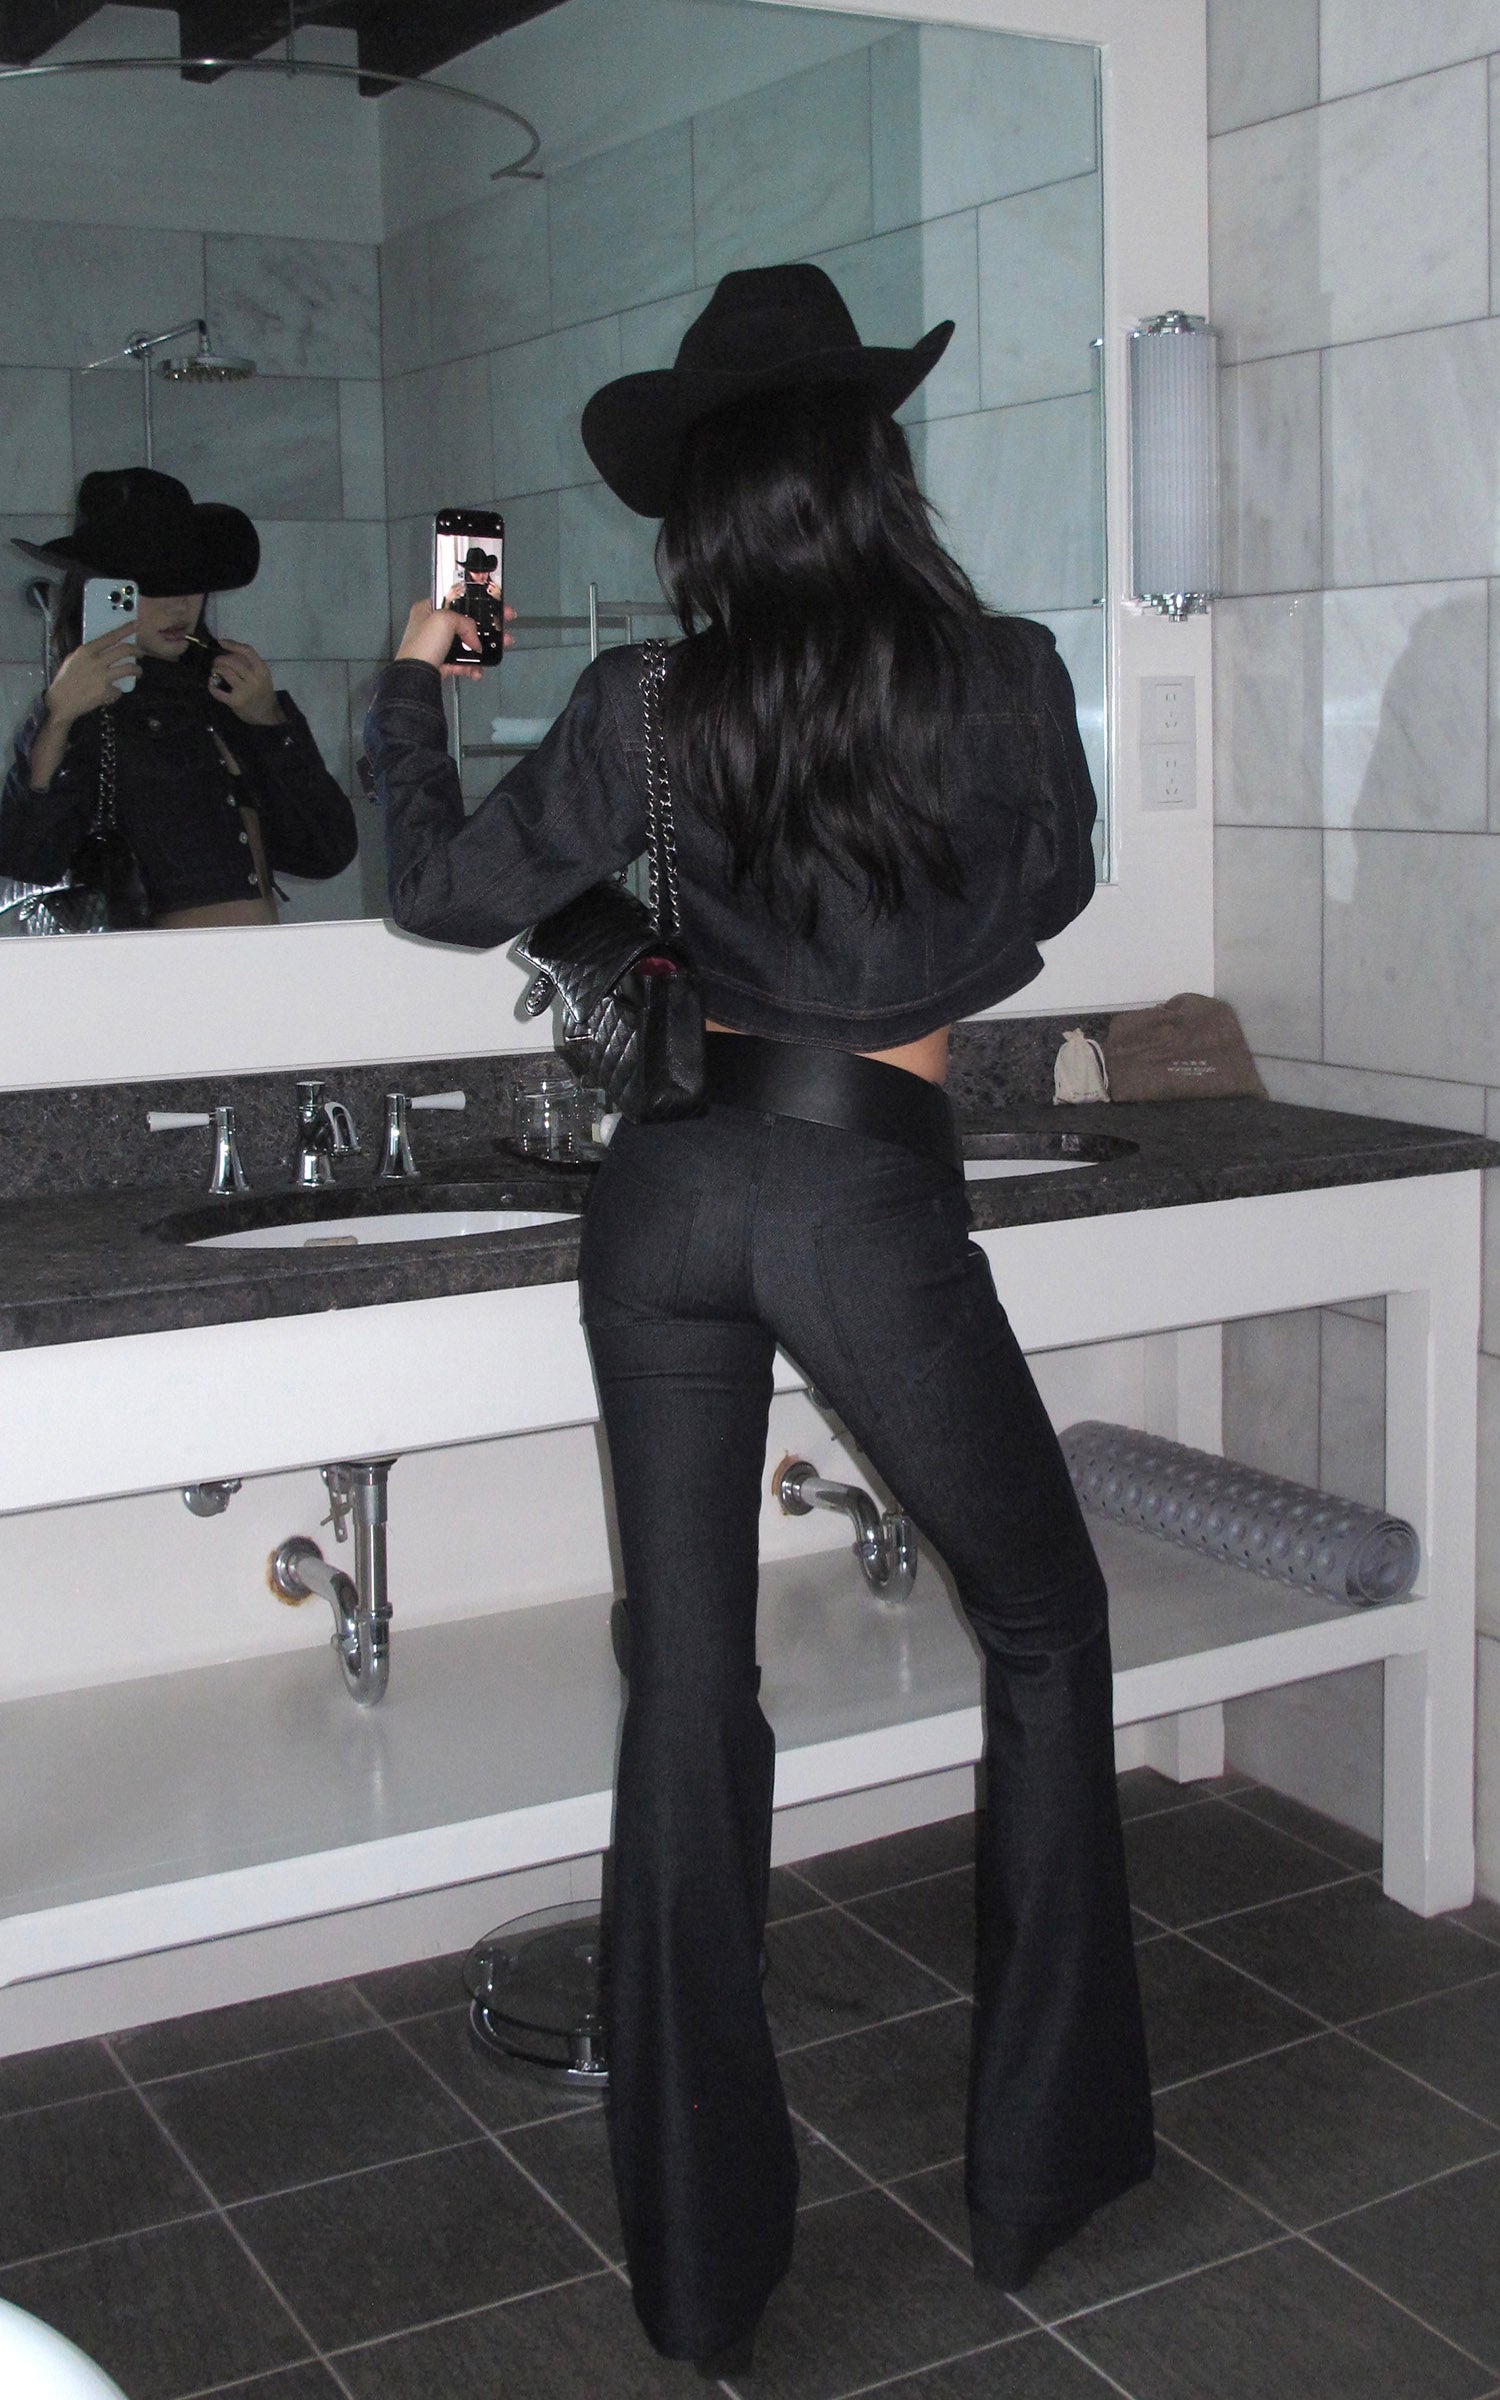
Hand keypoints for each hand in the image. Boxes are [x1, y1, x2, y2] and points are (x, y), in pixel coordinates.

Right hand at [44, 624, 138, 725]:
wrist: (60, 702)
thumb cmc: (66, 680)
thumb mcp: (73, 660)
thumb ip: (89, 653)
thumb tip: (105, 648)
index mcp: (86, 651)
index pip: (110, 636)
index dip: (126, 629)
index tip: (136, 624)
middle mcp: (96, 661)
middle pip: (125, 650)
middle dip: (137, 650)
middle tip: (141, 653)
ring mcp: (102, 676)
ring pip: (129, 668)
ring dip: (138, 670)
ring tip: (138, 672)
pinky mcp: (106, 691)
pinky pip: (119, 689)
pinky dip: (117, 691)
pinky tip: (111, 693)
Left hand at [206, 639, 282, 725]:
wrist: (267, 715)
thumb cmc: (262, 691)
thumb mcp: (262, 675)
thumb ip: (250, 664)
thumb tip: (229, 650)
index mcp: (262, 670)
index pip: (247, 651)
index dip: (232, 644)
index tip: (221, 642)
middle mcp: (254, 679)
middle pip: (232, 660)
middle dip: (220, 659)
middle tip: (216, 662)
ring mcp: (245, 691)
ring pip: (225, 672)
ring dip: (216, 670)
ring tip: (215, 672)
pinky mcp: (236, 702)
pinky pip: (219, 691)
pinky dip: (212, 687)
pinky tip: (212, 686)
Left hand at [397, 592, 513, 681]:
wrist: (416, 677)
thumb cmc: (422, 646)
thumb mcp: (445, 620)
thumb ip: (465, 622)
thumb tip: (474, 638)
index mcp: (427, 609)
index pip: (456, 601)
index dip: (476, 604)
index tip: (493, 608)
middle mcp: (431, 627)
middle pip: (465, 623)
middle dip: (486, 628)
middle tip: (502, 628)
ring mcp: (437, 646)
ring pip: (466, 644)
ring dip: (483, 648)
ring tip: (500, 648)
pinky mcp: (442, 664)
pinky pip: (462, 663)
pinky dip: (473, 667)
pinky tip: (479, 669)